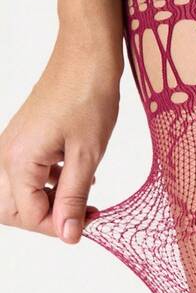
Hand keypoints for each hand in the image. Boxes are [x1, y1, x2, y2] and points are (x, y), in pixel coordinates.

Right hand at [0, 31, 121, 242]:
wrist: (86, 57)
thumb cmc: (88, 98)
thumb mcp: (87, 156)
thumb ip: (74, 199)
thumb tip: (68, 235)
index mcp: (19, 161)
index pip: (30, 216)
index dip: (61, 227)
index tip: (89, 223)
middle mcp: (7, 154)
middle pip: (13, 211)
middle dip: (47, 221)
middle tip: (82, 216)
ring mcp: (13, 146)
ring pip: (19, 195)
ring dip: (49, 204)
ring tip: (84, 199)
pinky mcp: (24, 140)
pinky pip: (28, 176)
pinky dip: (50, 185)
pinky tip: (77, 178)